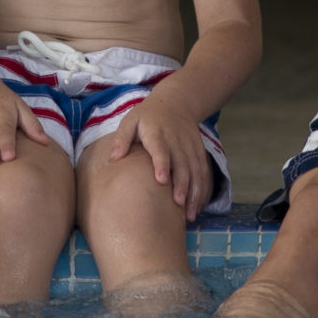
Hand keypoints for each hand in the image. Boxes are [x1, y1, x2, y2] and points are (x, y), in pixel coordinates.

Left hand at [108, 92, 212, 219]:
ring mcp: (190, 146)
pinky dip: (203, 189)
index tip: (161, 180)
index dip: (162, 164)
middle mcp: (176, 140)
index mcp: (157, 133)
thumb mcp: (130, 120)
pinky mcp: (199, 151)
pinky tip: (199, 205)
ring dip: (195, 192)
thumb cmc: (147, 116)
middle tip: (179, 205)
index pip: (160, 149)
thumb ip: (122, 138)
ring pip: (196, 170)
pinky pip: (204, 171)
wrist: (176, 102)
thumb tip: (114, 158)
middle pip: (182, 163)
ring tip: (190, 214)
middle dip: (182, 184)